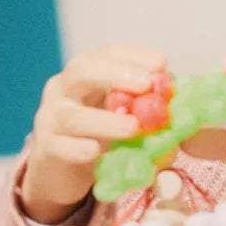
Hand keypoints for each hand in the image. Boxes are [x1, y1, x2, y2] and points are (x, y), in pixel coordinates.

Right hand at [19, 45, 168, 223]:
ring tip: (133, 127)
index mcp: (84, 75)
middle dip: (115, 74)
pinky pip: (61, 146)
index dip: (134, 55)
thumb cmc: (96, 136)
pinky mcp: (46, 150)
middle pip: (81, 71)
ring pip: (72, 115)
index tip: (162, 63)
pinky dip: (80, 148)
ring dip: (105, 120)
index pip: (106, 54)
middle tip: (146, 84)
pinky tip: (96, 152)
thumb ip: (144, 108)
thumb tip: (179, 104)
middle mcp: (62, 90)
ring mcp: (50, 120)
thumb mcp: (120, 115)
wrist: (59, 172)